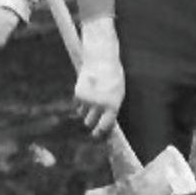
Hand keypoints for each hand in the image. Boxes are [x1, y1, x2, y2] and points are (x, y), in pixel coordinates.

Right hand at [75, 20, 124, 138]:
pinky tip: (87, 92)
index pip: (105, 126)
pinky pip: (78, 105)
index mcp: (113, 105)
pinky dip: (81, 102)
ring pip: (83, 114)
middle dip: (91, 122)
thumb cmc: (113, 77)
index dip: (100, 133)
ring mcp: (88, 100)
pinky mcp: (78, 94)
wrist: (102, 59)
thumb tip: (104, 123)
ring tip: (92, 100)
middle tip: (93, 119)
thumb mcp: (117, 93)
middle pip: (90, 123)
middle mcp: (100, 105)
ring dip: (86, 111)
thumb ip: (111, 107)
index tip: (96, 135)